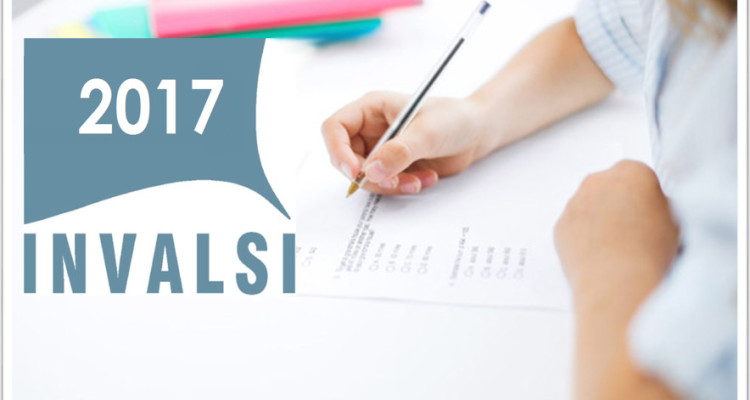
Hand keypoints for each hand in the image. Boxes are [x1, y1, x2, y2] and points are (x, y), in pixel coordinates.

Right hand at [321, 91, 493, 194]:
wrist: (477, 132)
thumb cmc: (454, 119)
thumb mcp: (428, 132)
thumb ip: (400, 151)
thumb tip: (372, 171)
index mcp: (371, 109)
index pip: (335, 128)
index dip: (338, 151)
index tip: (355, 171)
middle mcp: (371, 129)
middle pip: (346, 159)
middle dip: (371, 176)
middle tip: (396, 181)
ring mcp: (380, 149)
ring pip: (366, 177)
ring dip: (390, 185)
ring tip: (418, 180)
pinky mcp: (393, 167)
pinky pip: (385, 185)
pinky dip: (403, 187)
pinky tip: (426, 178)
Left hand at [554, 160, 680, 399]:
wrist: (621, 283)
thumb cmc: (659, 256)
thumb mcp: (682, 226)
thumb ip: (670, 211)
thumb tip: (670, 218)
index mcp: (634, 170)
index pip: (643, 179)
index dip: (650, 207)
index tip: (653, 226)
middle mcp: (599, 179)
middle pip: (613, 191)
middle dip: (622, 210)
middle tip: (635, 241)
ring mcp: (575, 203)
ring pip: (591, 209)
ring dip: (601, 224)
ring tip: (616, 255)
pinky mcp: (559, 226)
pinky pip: (574, 228)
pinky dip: (583, 240)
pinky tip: (597, 261)